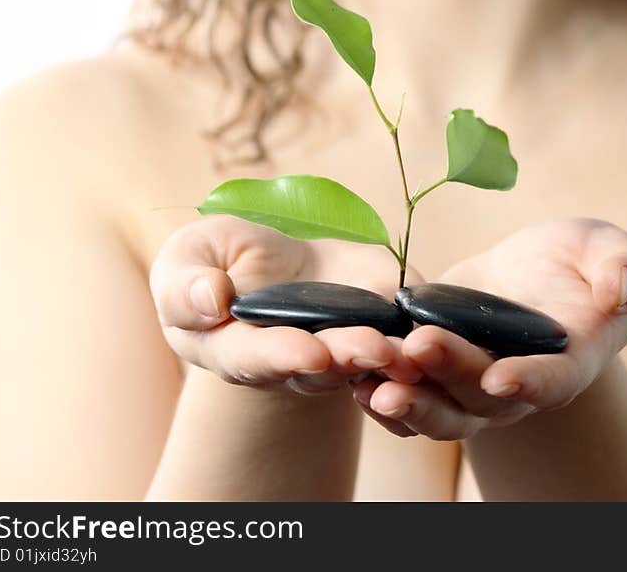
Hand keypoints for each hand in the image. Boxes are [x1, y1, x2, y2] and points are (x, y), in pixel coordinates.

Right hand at [149, 214, 425, 399]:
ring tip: (408, 346)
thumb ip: (186, 284)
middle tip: (372, 348)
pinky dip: (423, 343)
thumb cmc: (214, 263)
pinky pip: (405, 342)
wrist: (268, 259)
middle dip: (347, 357)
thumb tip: (209, 299)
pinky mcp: (381, 323)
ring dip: (390, 358)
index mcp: (236, 351)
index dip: (282, 358)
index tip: (307, 351)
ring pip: (368, 363)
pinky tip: (440, 333)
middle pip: (322, 368)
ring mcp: (341, 347)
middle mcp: (293, 361)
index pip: (257, 360)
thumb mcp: (185, 262)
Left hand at [348, 218, 626, 439]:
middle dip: (448, 375)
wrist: (541, 275)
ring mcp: (475, 387)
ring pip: (441, 410)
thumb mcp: (609, 249)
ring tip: (374, 383)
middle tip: (417, 350)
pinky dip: (381, 396)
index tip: (503, 378)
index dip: (530, 383)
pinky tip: (353, 379)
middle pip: (482, 396)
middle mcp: (519, 386)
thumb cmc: (584, 264)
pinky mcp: (438, 373)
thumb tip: (623, 289)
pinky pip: (411, 398)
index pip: (553, 383)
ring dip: (408, 402)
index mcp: (570, 362)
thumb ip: (625, 268)